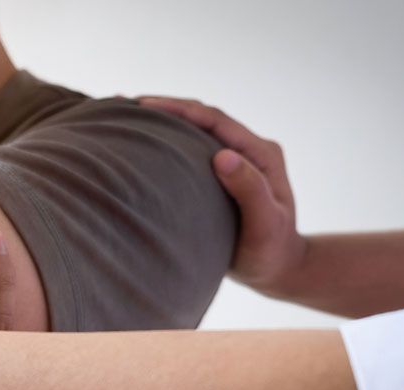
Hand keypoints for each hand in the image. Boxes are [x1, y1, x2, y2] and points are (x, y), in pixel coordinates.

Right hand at [139, 97, 305, 293]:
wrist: (278, 270)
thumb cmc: (271, 252)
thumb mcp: (265, 224)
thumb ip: (249, 189)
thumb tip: (222, 156)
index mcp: (261, 153)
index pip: (215, 120)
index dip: (180, 109)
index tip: (144, 105)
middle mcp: (248, 151)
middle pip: (202, 118)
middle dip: (165, 109)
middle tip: (125, 105)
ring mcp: (235, 162)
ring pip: (195, 133)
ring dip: (164, 124)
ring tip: (128, 118)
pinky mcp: (221, 177)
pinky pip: (191, 152)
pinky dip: (167, 145)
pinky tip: (143, 146)